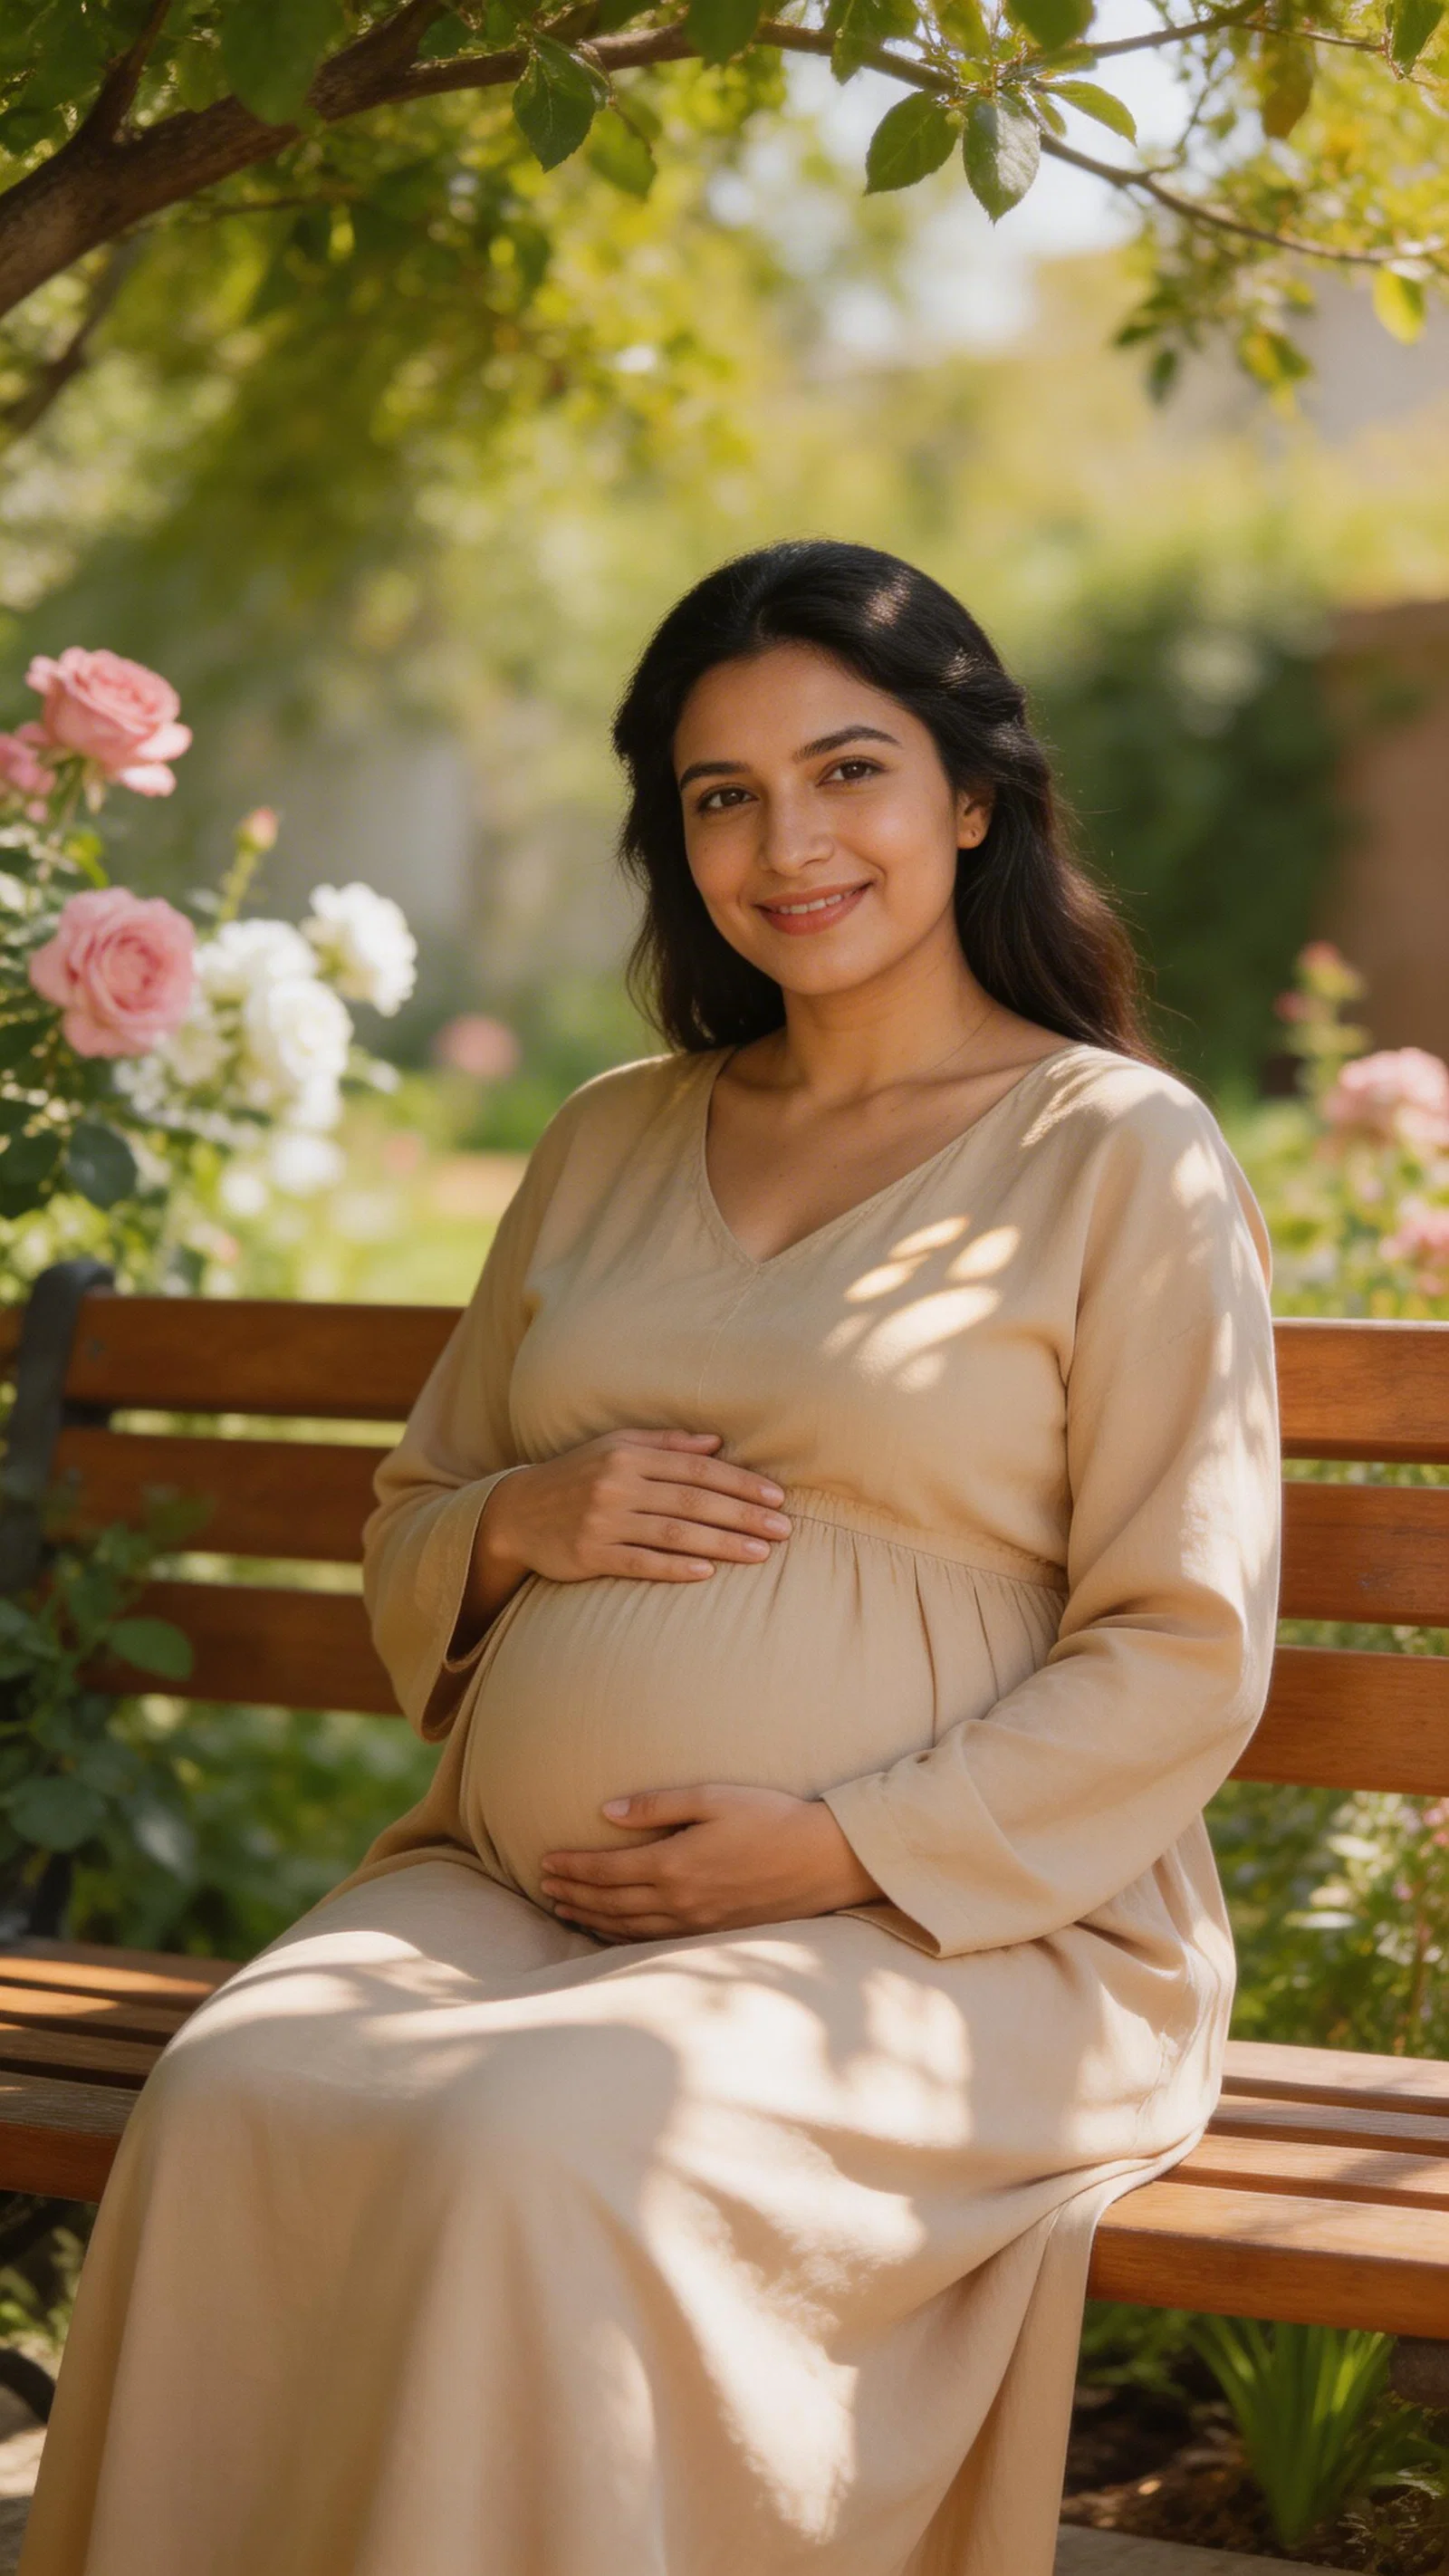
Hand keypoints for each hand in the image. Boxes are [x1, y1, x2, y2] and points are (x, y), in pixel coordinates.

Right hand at [453, 1430, 790, 1650]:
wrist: (517, 1513)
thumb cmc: (576, 1476)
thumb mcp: (614, 1447)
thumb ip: (665, 1443)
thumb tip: (717, 1442)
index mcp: (628, 1455)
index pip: (696, 1468)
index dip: (739, 1482)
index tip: (775, 1498)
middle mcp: (617, 1485)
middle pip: (693, 1500)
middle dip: (742, 1515)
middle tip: (784, 1530)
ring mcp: (603, 1521)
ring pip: (674, 1533)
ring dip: (721, 1544)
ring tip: (761, 1554)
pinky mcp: (590, 1555)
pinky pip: (640, 1562)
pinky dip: (675, 1568)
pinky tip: (707, 1573)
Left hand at [539, 1785, 882, 1941]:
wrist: (823, 1860)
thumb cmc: (771, 1818)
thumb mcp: (713, 1797)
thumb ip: (656, 1805)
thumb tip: (606, 1812)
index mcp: (674, 1864)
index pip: (606, 1869)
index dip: (572, 1866)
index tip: (546, 1860)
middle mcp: (679, 1901)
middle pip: (609, 1901)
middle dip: (572, 1892)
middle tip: (543, 1884)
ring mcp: (695, 1924)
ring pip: (626, 1927)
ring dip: (590, 1918)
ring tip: (563, 1908)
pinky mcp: (712, 1934)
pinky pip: (653, 1941)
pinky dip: (622, 1937)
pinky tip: (610, 1930)